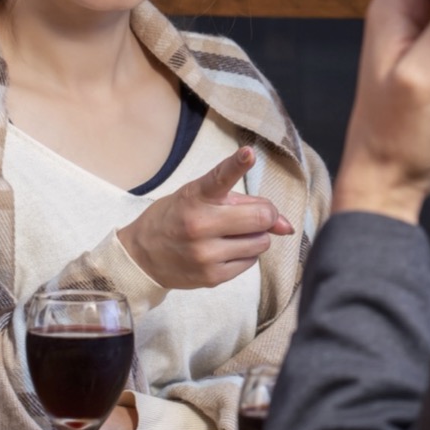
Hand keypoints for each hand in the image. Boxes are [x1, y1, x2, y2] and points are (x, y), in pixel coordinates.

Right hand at [119, 146, 293, 288]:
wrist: (142, 256)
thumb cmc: (176, 218)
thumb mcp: (200, 198)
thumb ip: (246, 204)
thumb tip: (287, 226)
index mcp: (196, 197)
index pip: (220, 177)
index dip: (237, 164)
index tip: (248, 153)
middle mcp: (199, 225)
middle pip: (261, 217)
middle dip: (266, 215)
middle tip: (254, 215)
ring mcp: (205, 254)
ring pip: (261, 242)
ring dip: (256, 236)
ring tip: (233, 234)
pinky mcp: (212, 277)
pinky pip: (251, 262)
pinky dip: (246, 254)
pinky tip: (225, 250)